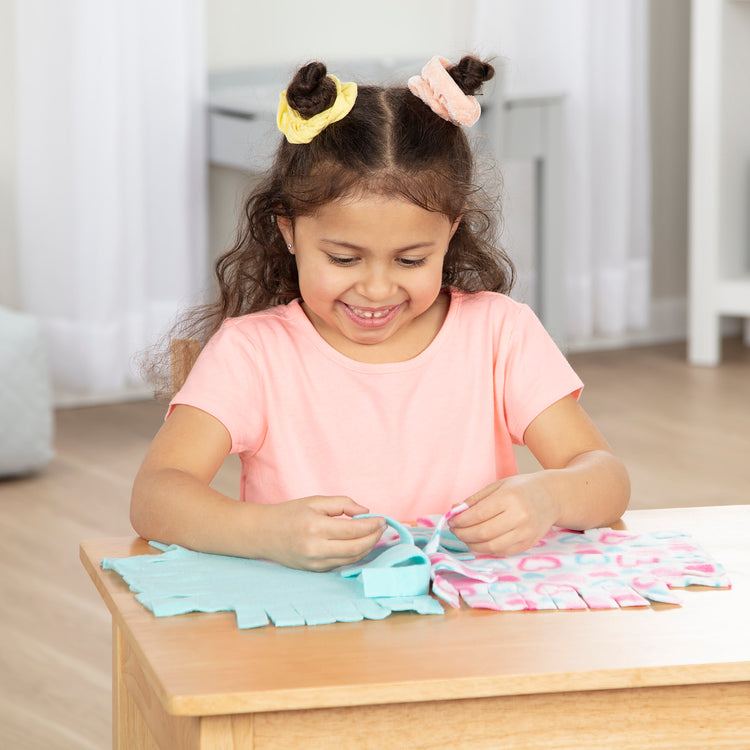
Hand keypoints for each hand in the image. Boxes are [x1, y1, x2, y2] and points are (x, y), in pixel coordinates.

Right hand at [254, 496, 386, 570]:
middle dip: (374, 538)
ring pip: (351, 559)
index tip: (382, 520)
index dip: (372, 526)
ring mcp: (315, 563)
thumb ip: (342, 504)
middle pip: (356, 548)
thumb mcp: (315, 501)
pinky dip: (354, 555)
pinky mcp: (315, 570)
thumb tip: (365, 513)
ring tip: (373, 535)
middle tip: (381, 528)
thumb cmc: (290, 514)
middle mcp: (316, 548)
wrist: (263, 533)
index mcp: (315, 527)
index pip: (354, 530)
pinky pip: (341, 563)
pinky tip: (359, 544)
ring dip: (367, 548)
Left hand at [448, 474, 559, 555]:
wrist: (552, 496)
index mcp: (510, 497)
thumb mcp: (498, 486)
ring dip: (473, 544)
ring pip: (492, 546)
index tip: (450, 520)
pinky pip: (503, 551)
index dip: (460, 520)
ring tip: (465, 537)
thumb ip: (475, 500)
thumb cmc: (522, 488)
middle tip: (454, 530)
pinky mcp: (529, 543)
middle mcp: (520, 516)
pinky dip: (487, 549)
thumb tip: (453, 511)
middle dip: (463, 534)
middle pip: (483, 532)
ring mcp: (526, 532)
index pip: (478, 514)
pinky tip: (480, 542)